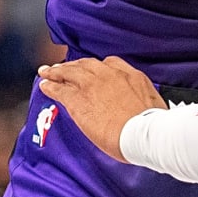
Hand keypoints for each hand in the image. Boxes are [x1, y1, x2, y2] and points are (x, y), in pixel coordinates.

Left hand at [37, 56, 163, 162]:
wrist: (143, 133)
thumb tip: (138, 102)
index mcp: (129, 74)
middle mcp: (109, 74)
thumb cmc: (152, 123)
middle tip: (63, 67)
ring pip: (69, 72)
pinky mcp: (78, 101)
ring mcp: (92, 85)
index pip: (109, 64)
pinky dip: (50, 86)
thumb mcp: (153, 100)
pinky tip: (44, 86)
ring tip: (47, 72)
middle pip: (86, 64)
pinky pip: (60, 89)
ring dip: (56, 71)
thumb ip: (140, 95)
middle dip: (74, 65)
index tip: (91, 71)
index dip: (97, 67)